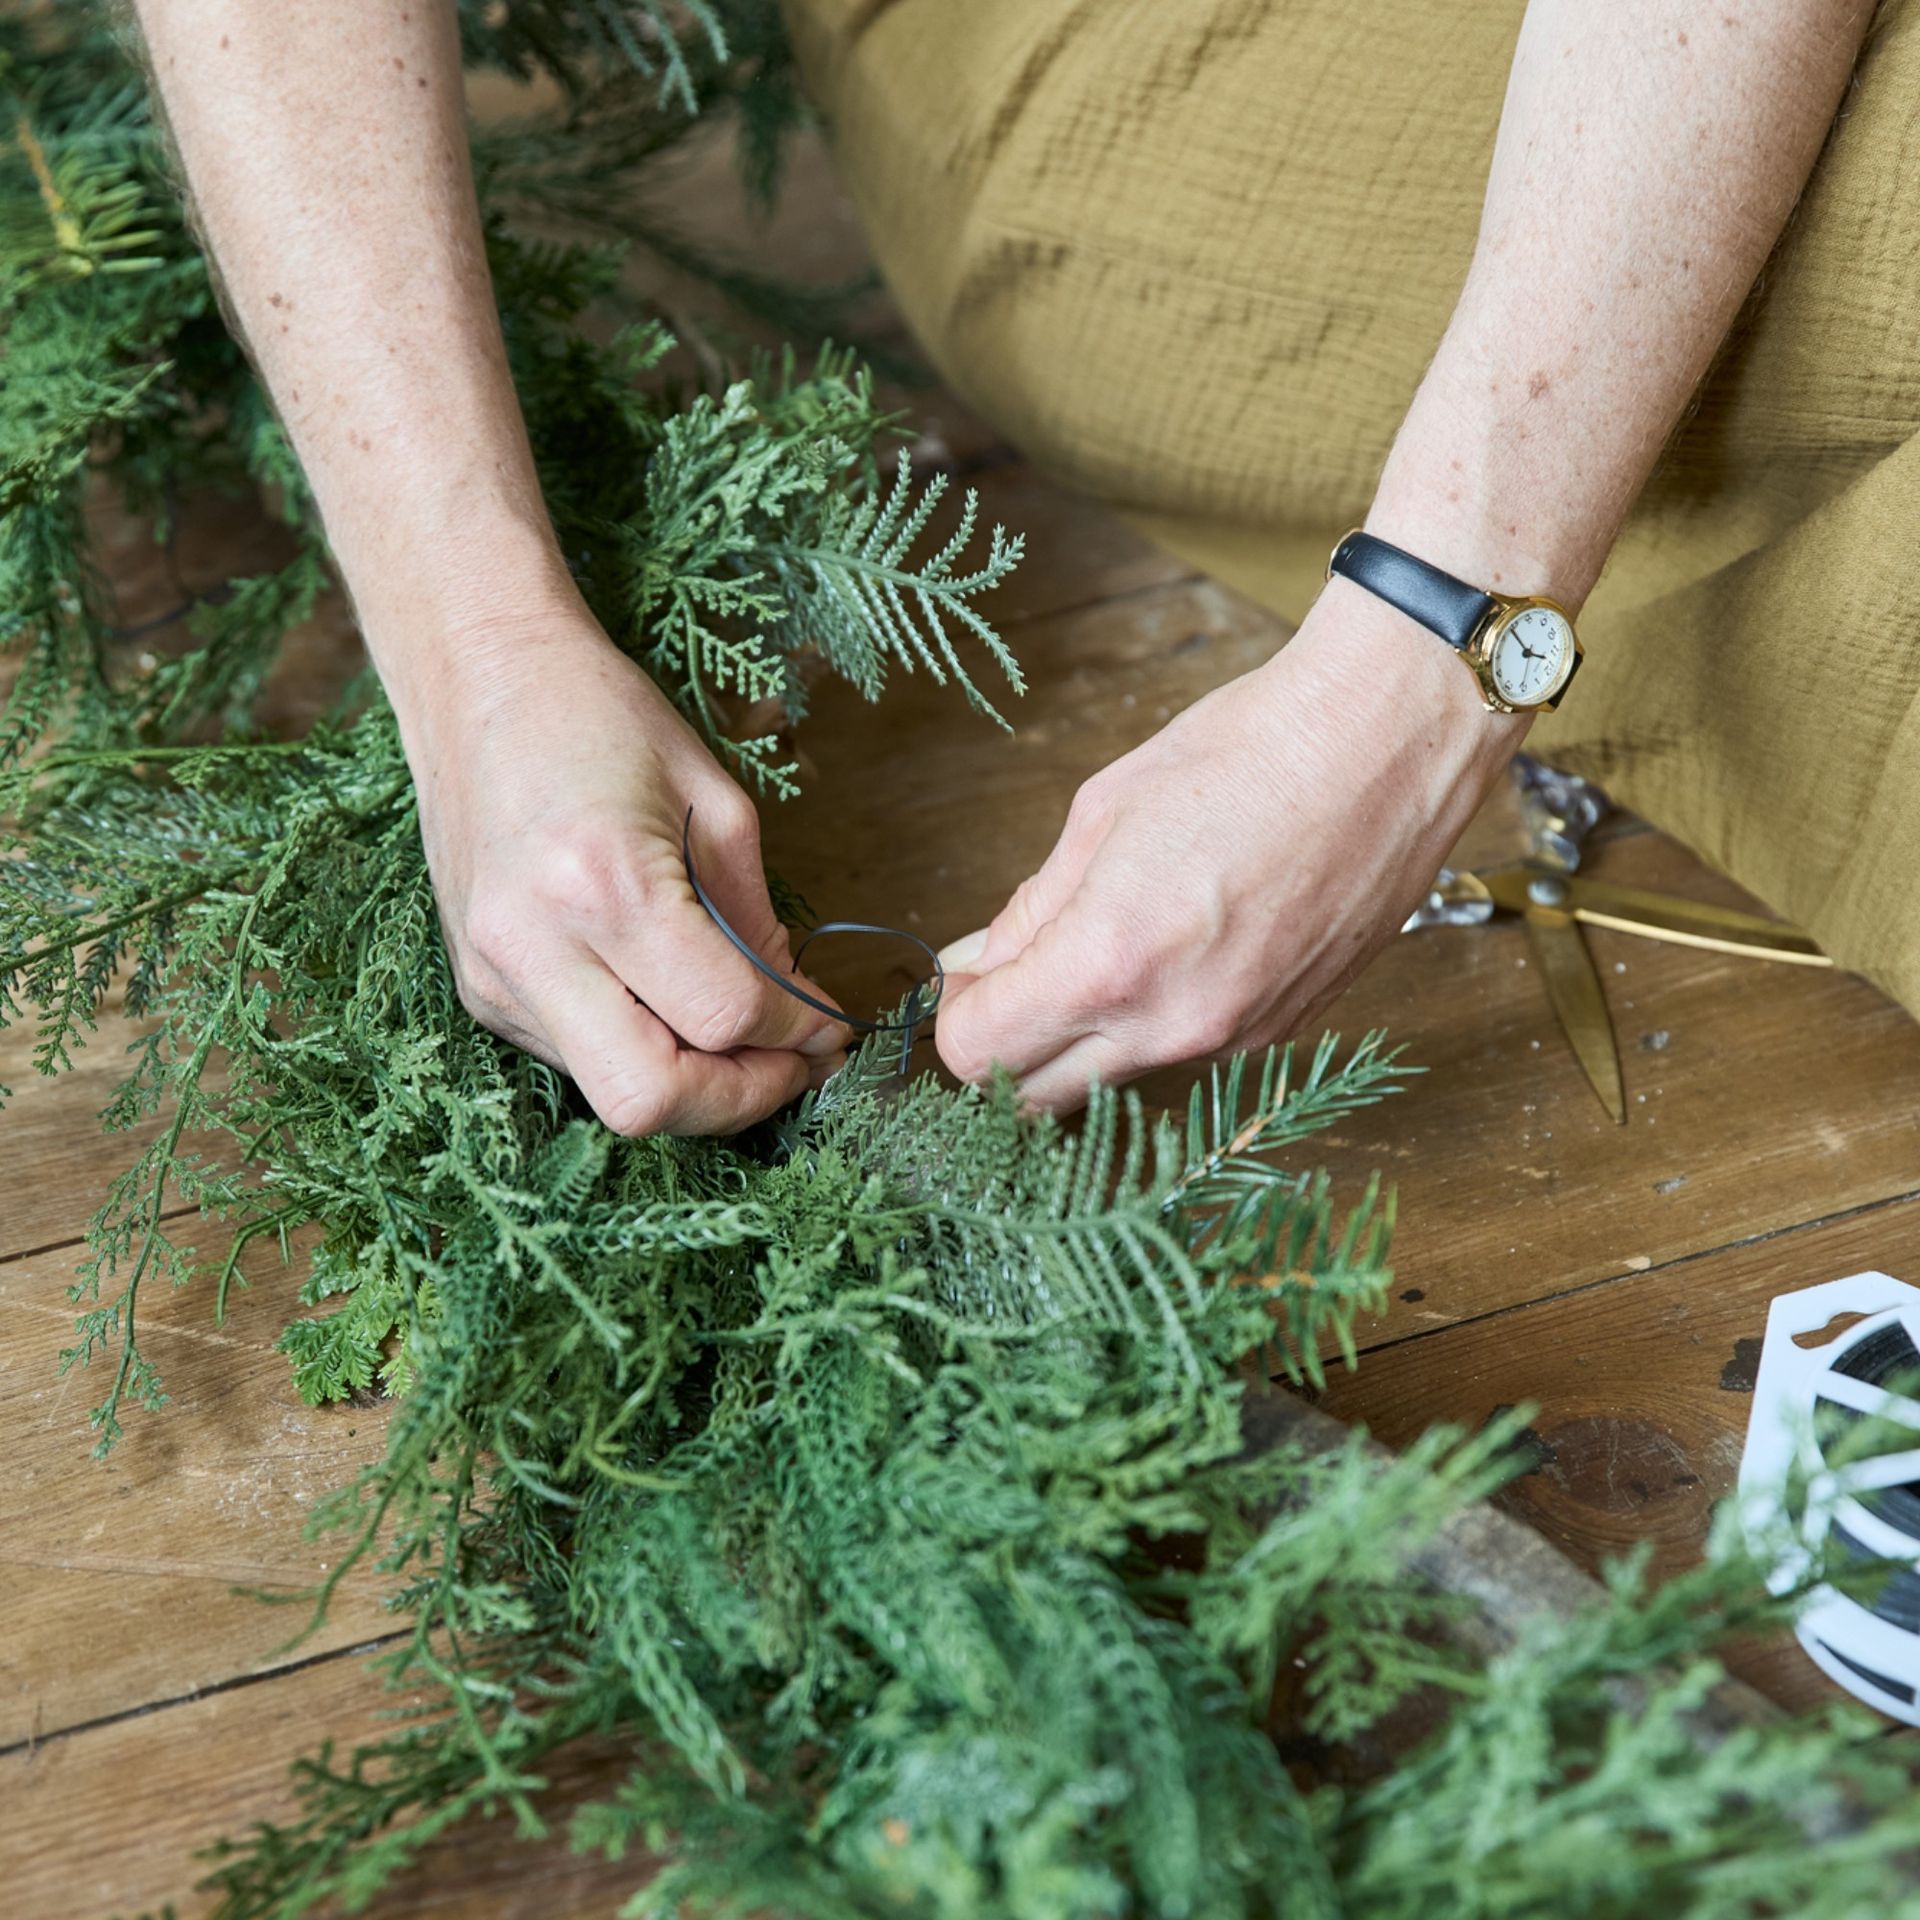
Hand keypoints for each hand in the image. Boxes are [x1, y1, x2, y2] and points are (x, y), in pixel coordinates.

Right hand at [395, 603, 849, 1135]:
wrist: (476, 676)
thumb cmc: (601, 717)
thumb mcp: (716, 804)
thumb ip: (759, 922)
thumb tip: (799, 1009)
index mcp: (603, 883)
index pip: (723, 1013)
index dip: (798, 1032)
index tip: (833, 1025)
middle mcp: (534, 946)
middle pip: (649, 1100)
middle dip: (741, 1099)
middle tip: (794, 1064)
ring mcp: (495, 977)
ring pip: (611, 1095)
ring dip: (696, 1087)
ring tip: (745, 1039)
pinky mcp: (480, 990)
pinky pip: (579, 1060)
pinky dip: (644, 1051)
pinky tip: (671, 1004)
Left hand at [933, 583, 1527, 1110]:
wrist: (1388, 744)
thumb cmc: (1245, 752)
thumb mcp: (1102, 814)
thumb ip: (1030, 909)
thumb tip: (975, 961)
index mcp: (1109, 963)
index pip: (977, 1053)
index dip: (955, 1014)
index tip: (969, 977)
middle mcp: (1170, 1025)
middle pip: (1033, 1098)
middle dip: (1005, 1048)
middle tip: (1013, 980)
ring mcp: (1234, 1040)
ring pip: (1112, 1081)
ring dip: (1084, 1037)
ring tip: (1109, 945)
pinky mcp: (1282, 1035)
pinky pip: (1187, 1058)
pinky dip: (1157, 1023)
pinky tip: (1182, 946)